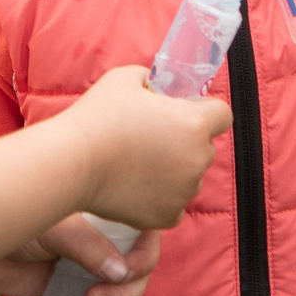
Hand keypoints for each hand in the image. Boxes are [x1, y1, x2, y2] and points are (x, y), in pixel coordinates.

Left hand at [0, 221, 164, 295]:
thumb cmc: (16, 219)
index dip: (143, 262)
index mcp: (106, 222)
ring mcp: (87, 278)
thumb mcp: (55, 226)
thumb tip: (121, 272)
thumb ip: (87, 246)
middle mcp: (103, 250)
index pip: (146, 242)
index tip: (122, 274)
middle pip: (136, 281)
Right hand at [58, 64, 230, 230]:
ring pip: (189, 178)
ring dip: (174, 171)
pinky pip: (175, 206)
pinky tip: (138, 187)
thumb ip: (150, 79)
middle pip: (204, 148)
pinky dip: (162, 199)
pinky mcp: (166, 216)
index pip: (222, 114)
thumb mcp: (126, 78)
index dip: (204, 110)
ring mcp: (184, 191)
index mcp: (194, 124)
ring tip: (137, 164)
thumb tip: (153, 84)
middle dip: (185, 142)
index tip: (183, 112)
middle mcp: (197, 159)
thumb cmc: (98, 116)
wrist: (73, 161)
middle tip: (151, 138)